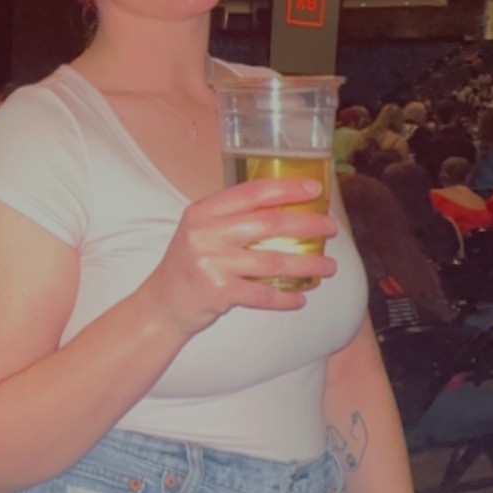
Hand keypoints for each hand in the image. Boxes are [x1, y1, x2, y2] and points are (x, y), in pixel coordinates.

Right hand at [148, 178, 336, 336]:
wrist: (162, 304)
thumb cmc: (190, 265)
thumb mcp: (202, 232)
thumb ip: (232, 219)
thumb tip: (285, 209)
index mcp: (203, 212)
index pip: (251, 192)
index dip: (287, 189)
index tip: (315, 190)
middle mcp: (205, 234)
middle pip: (268, 224)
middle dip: (307, 224)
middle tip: (330, 229)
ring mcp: (212, 263)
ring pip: (272, 261)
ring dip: (306, 264)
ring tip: (329, 266)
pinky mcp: (218, 292)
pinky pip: (262, 295)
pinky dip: (285, 298)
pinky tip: (301, 297)